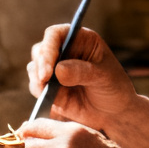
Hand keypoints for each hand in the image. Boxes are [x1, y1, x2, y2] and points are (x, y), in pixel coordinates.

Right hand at [26, 26, 148, 147]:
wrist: (114, 113)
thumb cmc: (114, 88)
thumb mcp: (104, 77)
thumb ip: (82, 72)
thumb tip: (58, 70)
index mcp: (80, 39)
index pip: (55, 34)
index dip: (48, 48)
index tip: (48, 69)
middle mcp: (64, 50)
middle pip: (40, 50)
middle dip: (40, 66)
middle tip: (45, 81)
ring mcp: (55, 68)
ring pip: (34, 68)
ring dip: (37, 80)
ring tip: (47, 93)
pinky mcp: (50, 86)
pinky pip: (36, 86)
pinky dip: (39, 92)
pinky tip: (49, 100)